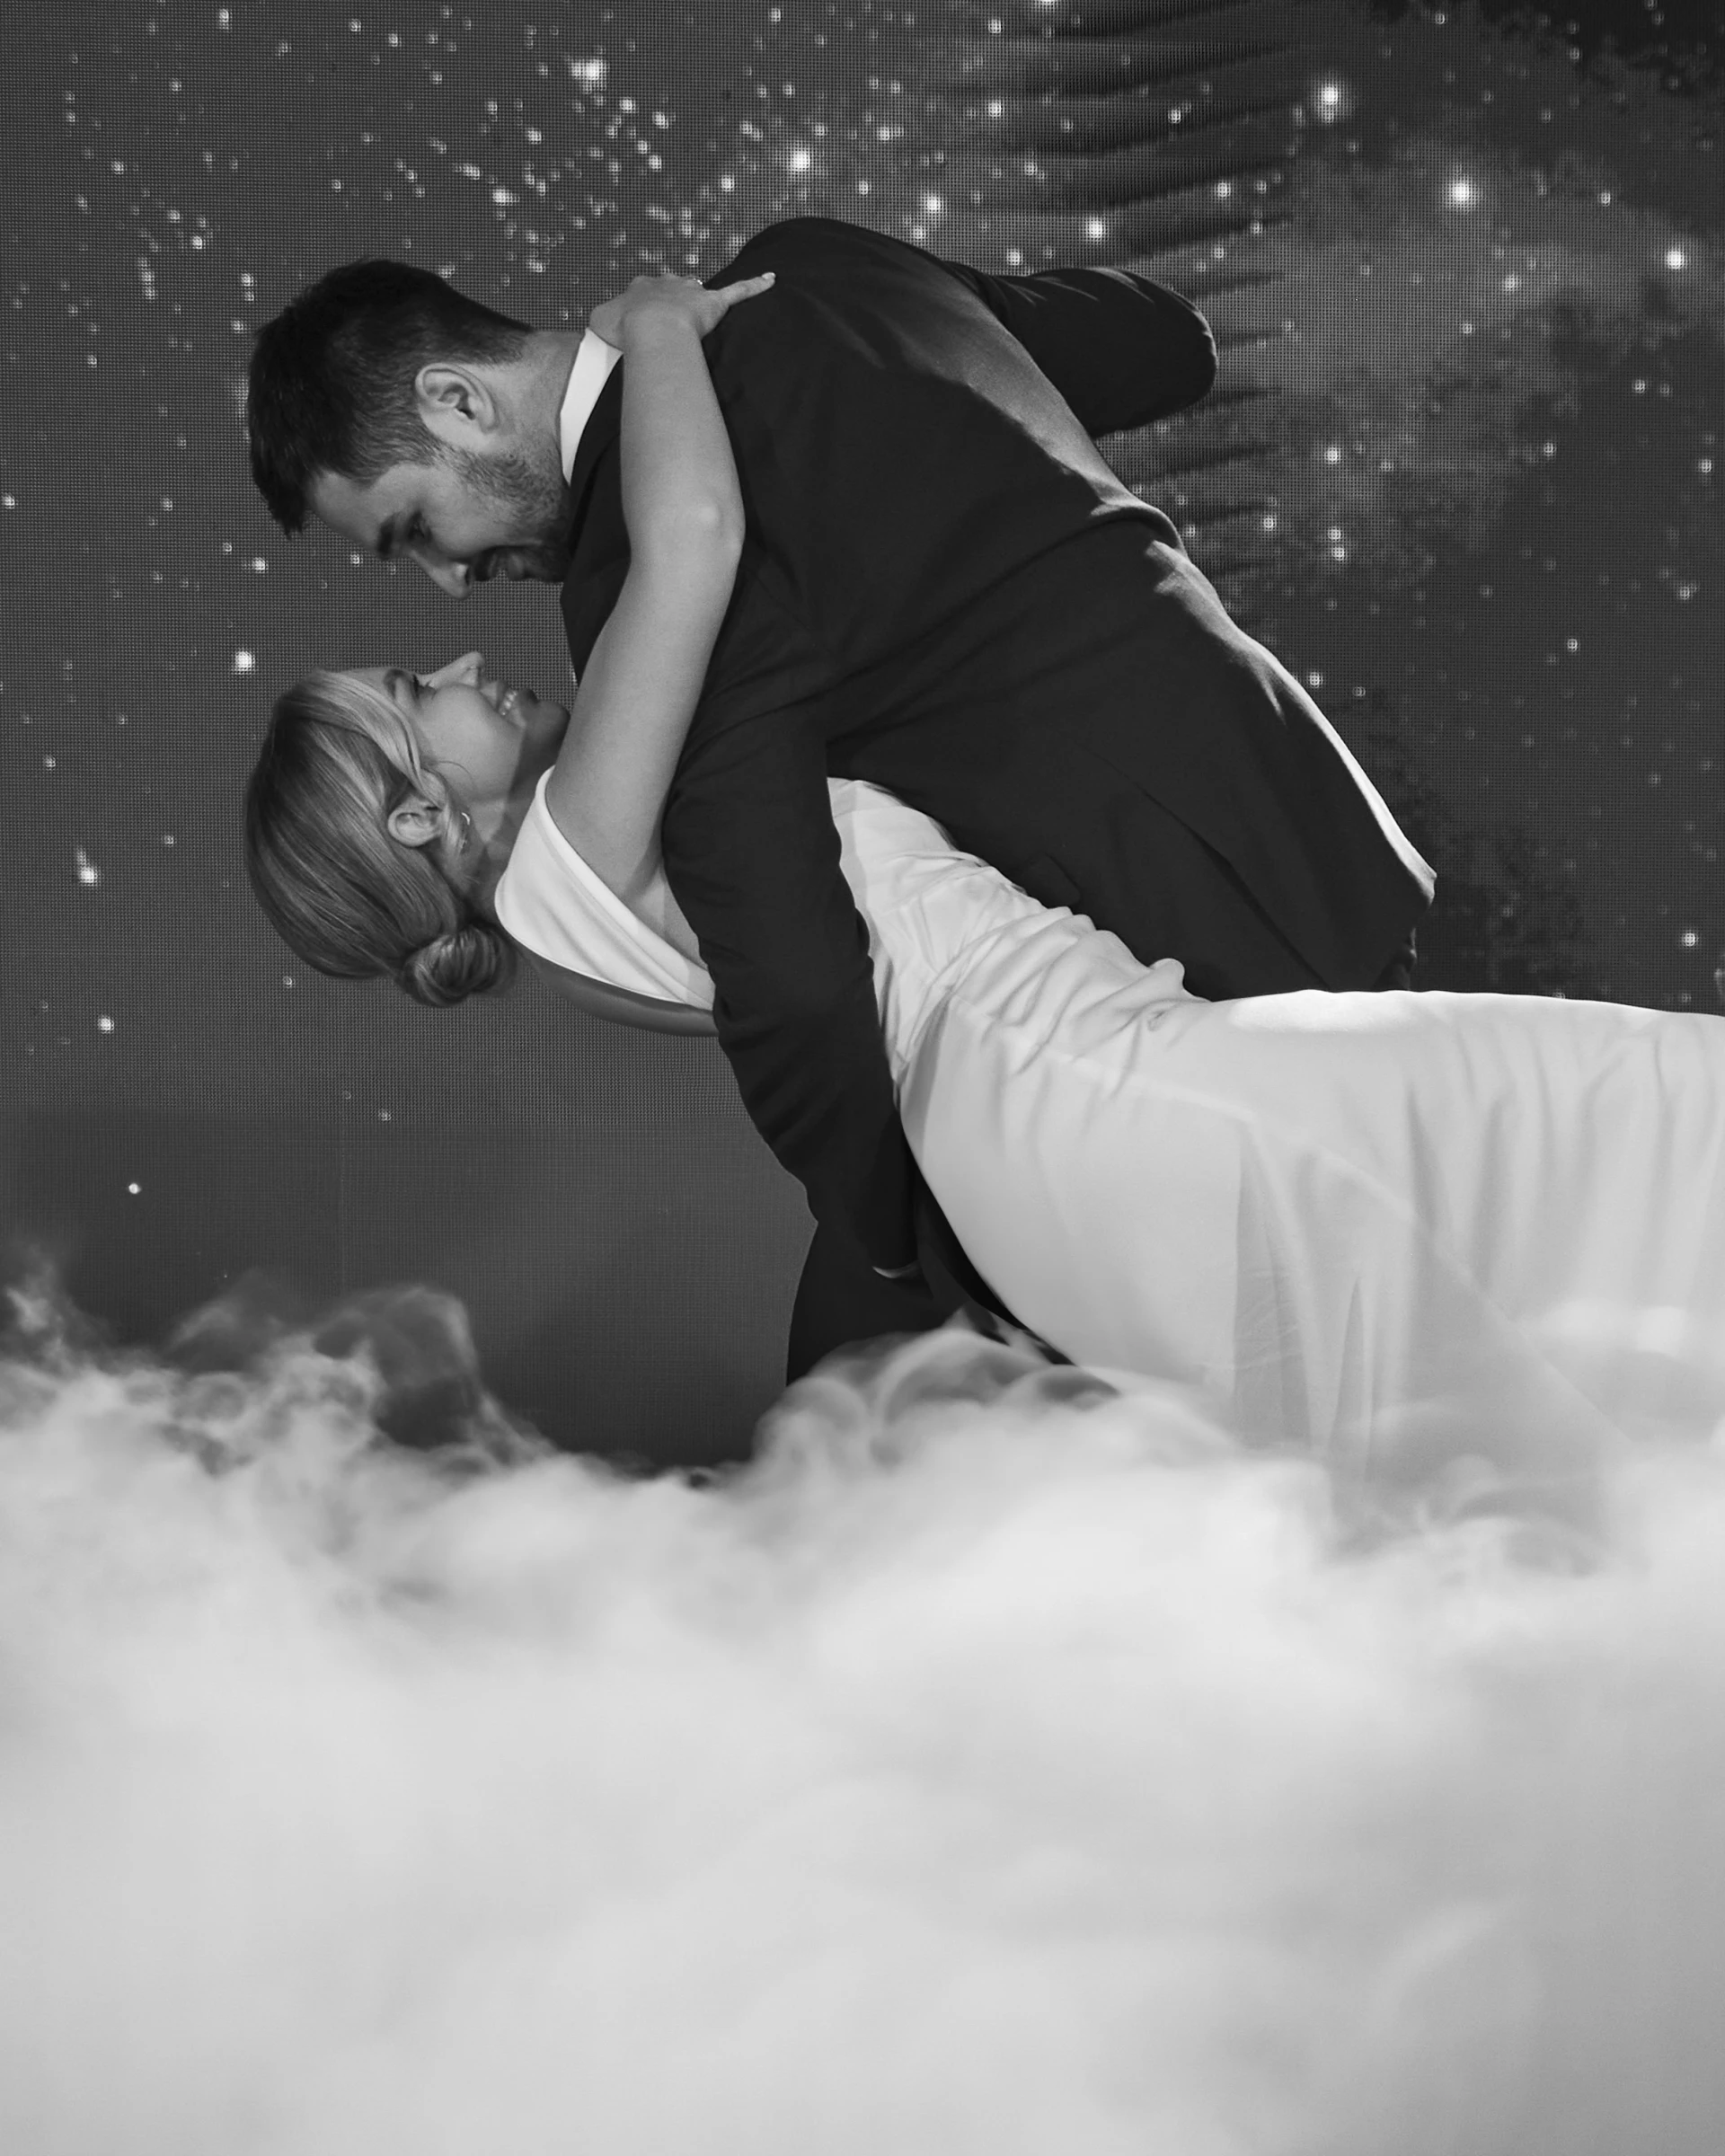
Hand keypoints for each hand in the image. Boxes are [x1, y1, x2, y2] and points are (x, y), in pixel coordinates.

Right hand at [586, 269, 775, 350]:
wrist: (649, 328)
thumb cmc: (624, 329)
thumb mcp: (598, 322)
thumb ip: (601, 321)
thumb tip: (600, 326)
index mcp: (640, 287)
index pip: (644, 291)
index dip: (644, 307)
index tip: (642, 323)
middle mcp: (666, 283)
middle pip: (672, 288)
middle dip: (672, 302)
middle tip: (669, 323)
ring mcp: (691, 292)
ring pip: (698, 290)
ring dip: (699, 300)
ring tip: (700, 315)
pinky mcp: (714, 303)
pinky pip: (740, 292)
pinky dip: (756, 286)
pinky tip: (771, 279)